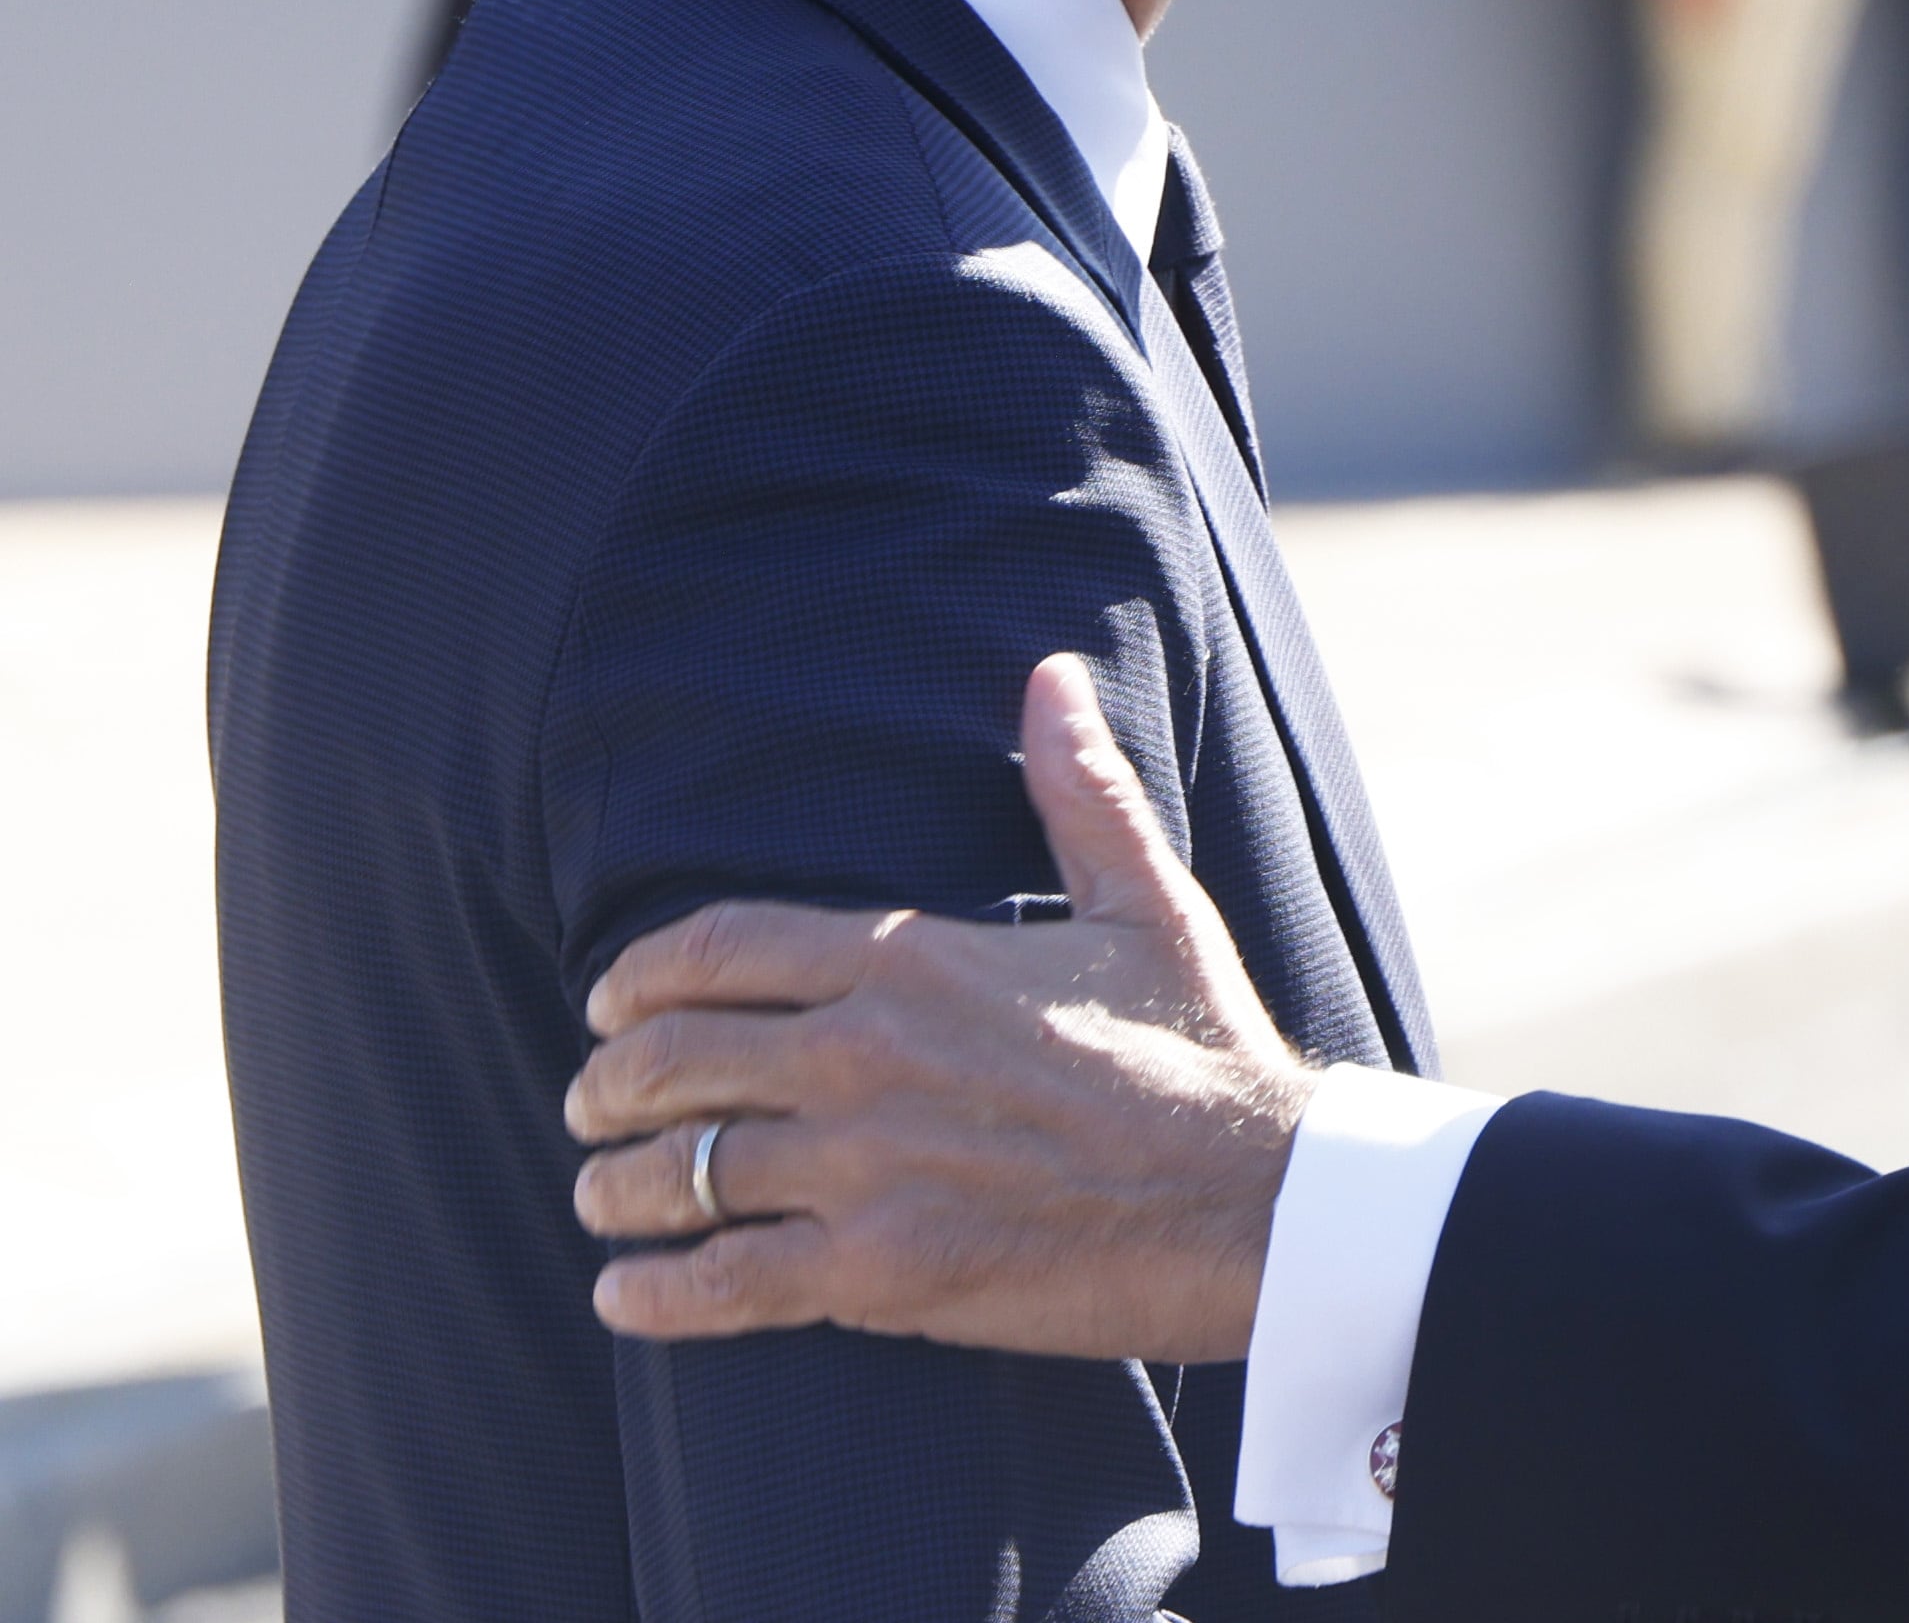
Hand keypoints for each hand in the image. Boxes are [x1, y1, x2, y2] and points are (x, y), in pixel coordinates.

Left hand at [566, 655, 1316, 1358]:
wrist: (1254, 1199)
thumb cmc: (1200, 1049)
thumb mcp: (1146, 902)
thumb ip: (1079, 790)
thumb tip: (1052, 677)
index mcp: (911, 960)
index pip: (714, 951)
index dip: (636, 981)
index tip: (609, 1008)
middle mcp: (865, 1054)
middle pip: (669, 1062)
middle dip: (607, 1085)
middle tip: (594, 1105)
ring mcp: (862, 1167)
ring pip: (673, 1174)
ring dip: (614, 1187)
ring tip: (603, 1197)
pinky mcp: (875, 1273)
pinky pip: (715, 1281)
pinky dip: (650, 1291)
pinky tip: (624, 1293)